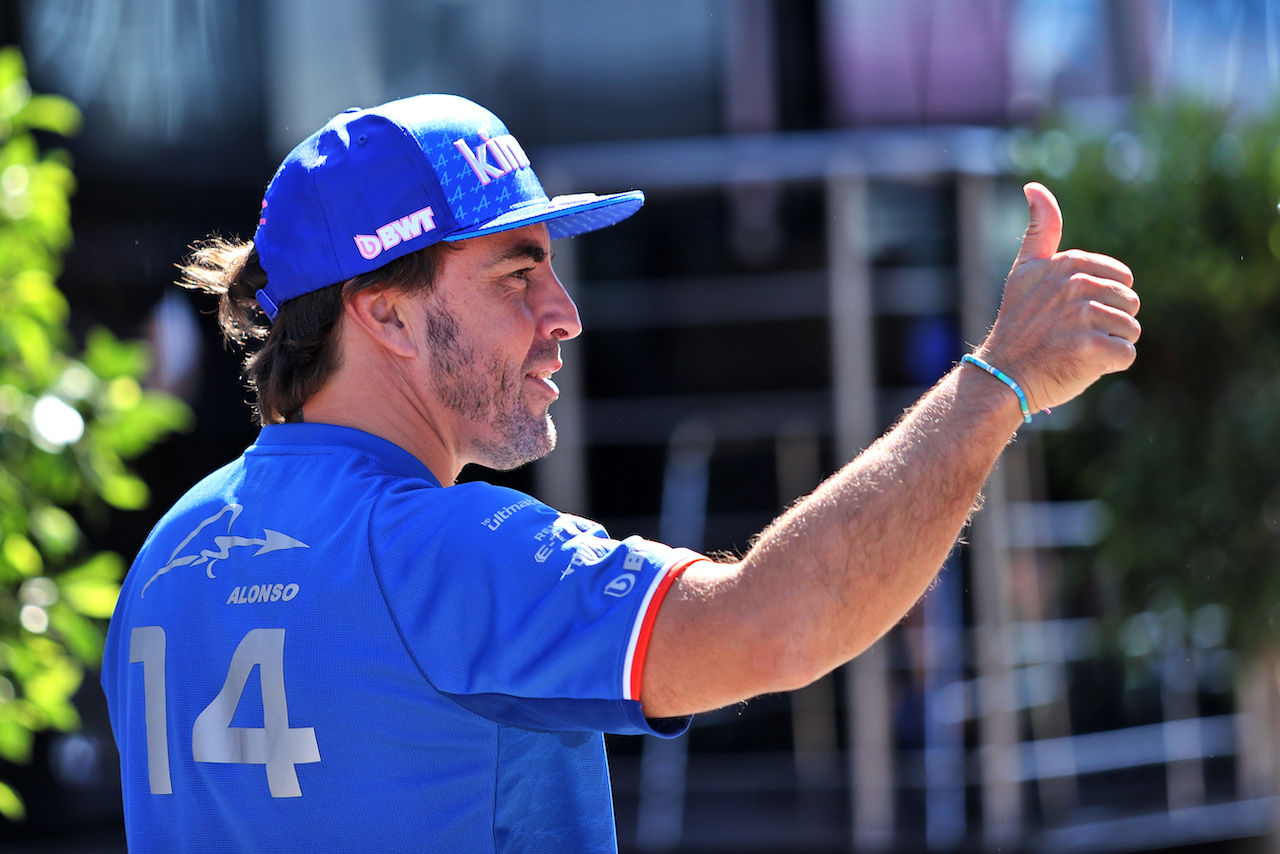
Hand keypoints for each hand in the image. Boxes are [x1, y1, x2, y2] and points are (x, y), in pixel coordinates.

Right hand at [976, 182, 1139, 413]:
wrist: (1002, 373)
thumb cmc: (1018, 324)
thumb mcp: (1025, 270)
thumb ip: (1040, 229)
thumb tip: (1034, 186)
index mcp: (1069, 263)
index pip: (1121, 279)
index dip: (1103, 299)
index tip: (1070, 312)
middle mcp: (1077, 285)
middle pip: (1130, 303)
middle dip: (1110, 322)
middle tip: (1073, 334)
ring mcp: (1084, 317)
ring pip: (1131, 329)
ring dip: (1110, 344)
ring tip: (1077, 349)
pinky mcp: (1091, 348)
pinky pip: (1126, 355)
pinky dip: (1109, 365)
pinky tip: (1082, 363)